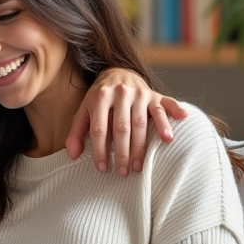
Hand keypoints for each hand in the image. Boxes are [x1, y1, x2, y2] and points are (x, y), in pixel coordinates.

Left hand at [66, 69, 185, 174]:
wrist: (118, 71)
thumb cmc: (99, 98)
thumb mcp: (84, 111)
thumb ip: (77, 132)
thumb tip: (72, 155)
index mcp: (100, 97)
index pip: (100, 129)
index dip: (100, 150)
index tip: (102, 168)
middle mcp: (121, 93)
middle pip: (122, 128)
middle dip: (122, 153)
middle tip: (123, 172)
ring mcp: (139, 93)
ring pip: (142, 123)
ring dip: (142, 147)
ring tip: (139, 166)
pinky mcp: (154, 95)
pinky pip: (165, 106)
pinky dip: (171, 118)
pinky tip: (170, 137)